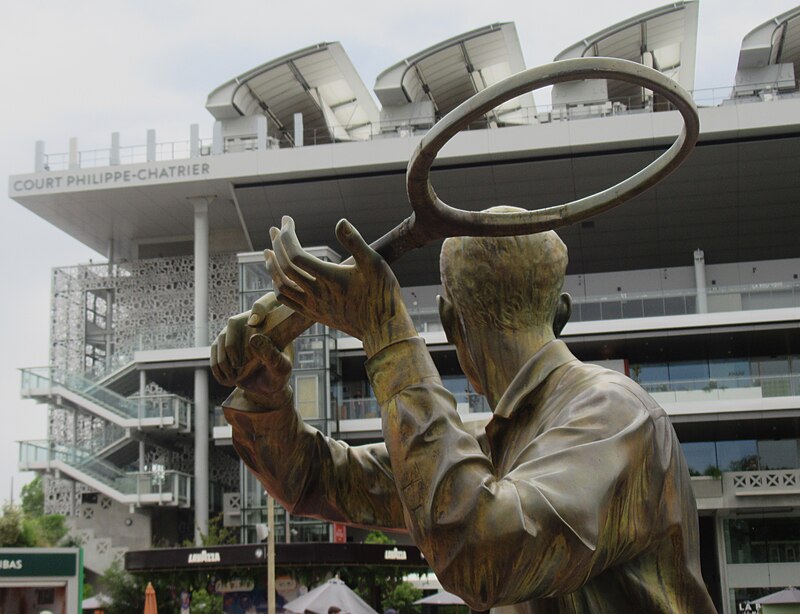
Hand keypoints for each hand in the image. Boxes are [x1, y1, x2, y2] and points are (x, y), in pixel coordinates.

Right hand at [211, 292, 293, 406]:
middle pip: (235, 322)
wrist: (268, 385)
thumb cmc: (279, 373)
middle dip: (233, 344)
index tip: (254, 322)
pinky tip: (226, 379)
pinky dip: (218, 365)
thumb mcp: (281, 367)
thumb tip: (253, 338)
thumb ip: (272, 354)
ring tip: (234, 376)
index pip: (265, 303)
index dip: (259, 309)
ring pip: (222, 336)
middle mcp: (253, 321)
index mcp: (274, 322)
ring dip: (224, 358)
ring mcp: (236, 331)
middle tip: (238, 364)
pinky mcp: (225, 343)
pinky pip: (215, 349)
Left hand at [266, 216, 415, 356]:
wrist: (382, 329)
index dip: (287, 236)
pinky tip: (279, 276)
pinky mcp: (314, 314)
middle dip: (277, 245)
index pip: (295, 255)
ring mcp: (313, 306)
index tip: (287, 220)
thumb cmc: (382, 294)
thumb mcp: (374, 263)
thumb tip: (340, 222)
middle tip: (274, 228)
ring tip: (268, 251)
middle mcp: (317, 294)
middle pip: (284, 267)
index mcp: (330, 278)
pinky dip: (278, 285)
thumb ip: (356, 242)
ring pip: (281, 286)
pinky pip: (287, 301)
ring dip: (272, 267)